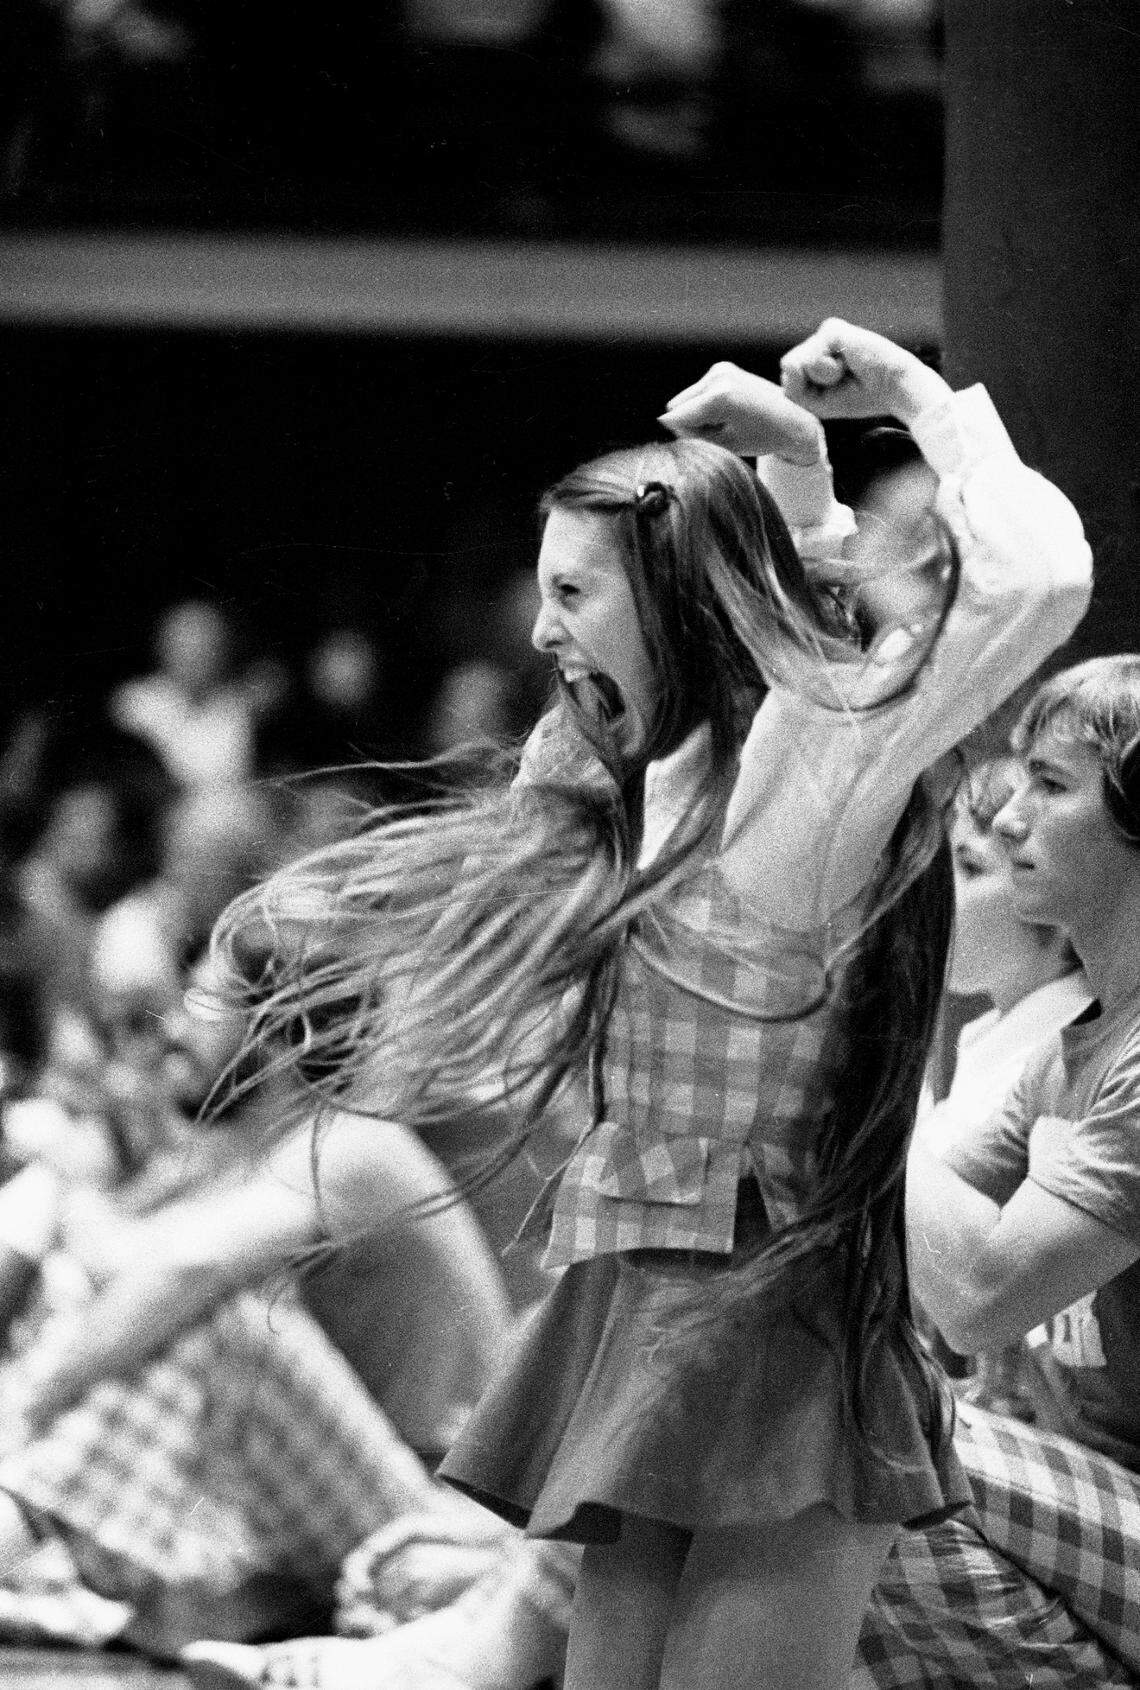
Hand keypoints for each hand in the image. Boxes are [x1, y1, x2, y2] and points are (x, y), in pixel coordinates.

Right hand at [659, 362, 824, 464]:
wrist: (793, 418)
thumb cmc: (762, 437)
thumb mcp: (724, 445)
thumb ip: (692, 435)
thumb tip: (666, 421)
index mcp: (720, 398)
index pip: (676, 418)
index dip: (684, 435)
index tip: (706, 441)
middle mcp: (718, 377)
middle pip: (677, 407)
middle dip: (689, 423)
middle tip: (718, 433)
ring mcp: (720, 370)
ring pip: (685, 400)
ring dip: (696, 414)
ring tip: (725, 422)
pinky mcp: (722, 369)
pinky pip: (696, 393)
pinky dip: (705, 406)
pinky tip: (728, 412)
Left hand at [780, 319, 948, 423]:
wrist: (894, 388)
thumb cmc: (859, 398)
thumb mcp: (817, 404)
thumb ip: (792, 389)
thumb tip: (788, 362)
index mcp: (812, 361)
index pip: (787, 380)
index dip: (806, 395)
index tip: (834, 393)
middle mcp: (816, 344)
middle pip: (787, 369)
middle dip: (811, 385)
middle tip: (840, 382)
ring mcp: (823, 335)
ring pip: (796, 363)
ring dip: (821, 378)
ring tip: (845, 371)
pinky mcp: (832, 329)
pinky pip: (810, 358)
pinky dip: (828, 370)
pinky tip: (849, 362)